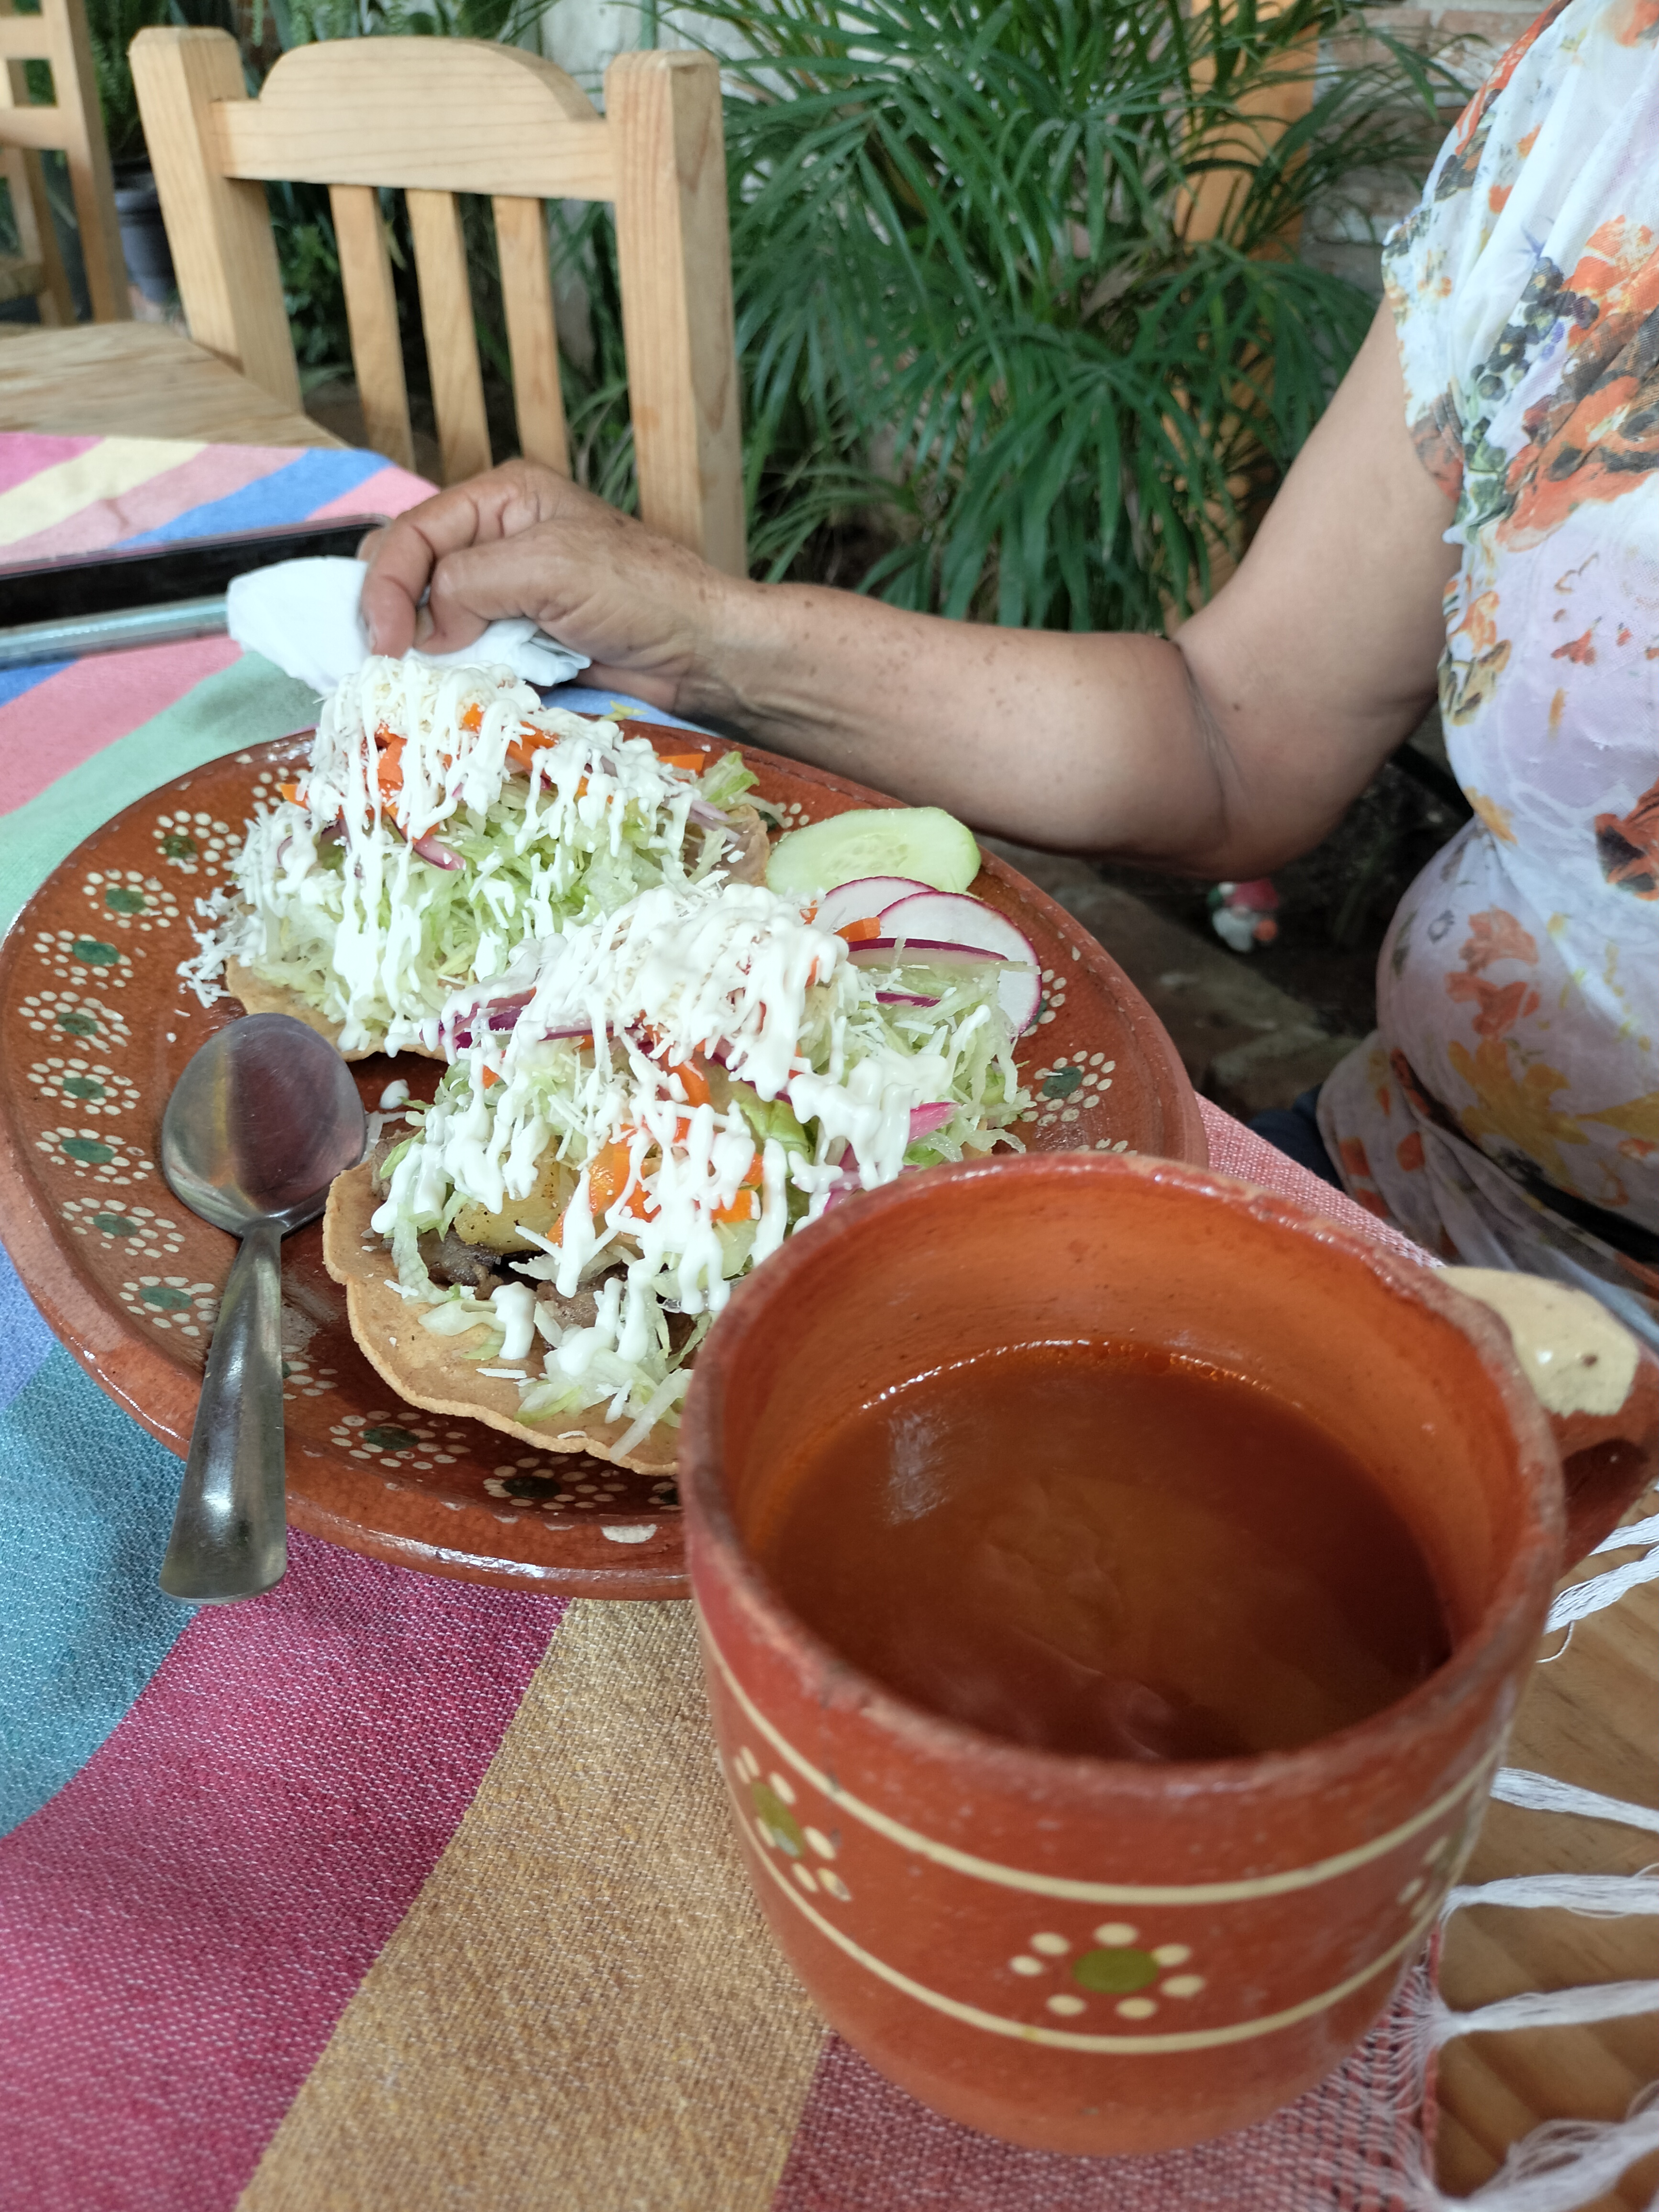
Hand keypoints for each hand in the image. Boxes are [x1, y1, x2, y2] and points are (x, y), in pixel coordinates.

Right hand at [357, 461, 735, 710]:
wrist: (703, 655)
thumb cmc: (643, 594)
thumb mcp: (547, 567)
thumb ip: (470, 584)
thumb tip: (422, 629)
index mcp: (503, 499)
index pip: (413, 532)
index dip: (386, 586)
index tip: (385, 644)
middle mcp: (499, 540)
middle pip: (413, 571)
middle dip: (394, 613)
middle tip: (387, 662)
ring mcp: (511, 594)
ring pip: (434, 619)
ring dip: (422, 650)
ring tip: (411, 681)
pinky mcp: (525, 642)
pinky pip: (469, 656)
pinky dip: (455, 674)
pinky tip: (449, 691)